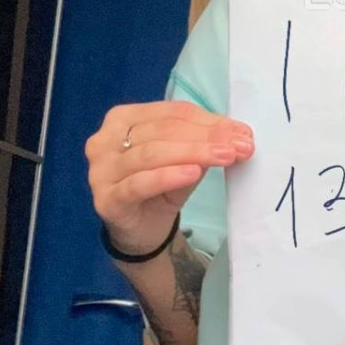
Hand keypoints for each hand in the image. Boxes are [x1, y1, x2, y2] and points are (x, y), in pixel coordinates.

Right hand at [86, 99, 254, 255]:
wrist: (141, 231)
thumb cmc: (161, 186)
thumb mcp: (186, 159)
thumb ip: (205, 142)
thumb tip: (240, 134)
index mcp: (123, 119)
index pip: (173, 113)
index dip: (210, 121)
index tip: (243, 133)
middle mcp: (104, 140)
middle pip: (164, 130)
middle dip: (207, 137)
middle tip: (241, 146)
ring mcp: (101, 170)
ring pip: (152, 154)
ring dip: (194, 153)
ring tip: (225, 156)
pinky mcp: (106, 199)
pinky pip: (139, 183)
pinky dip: (168, 176)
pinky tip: (193, 173)